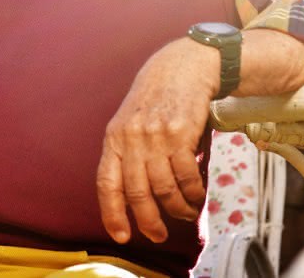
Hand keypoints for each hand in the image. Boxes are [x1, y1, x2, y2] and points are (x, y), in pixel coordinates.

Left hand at [96, 39, 217, 243]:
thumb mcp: (129, 121)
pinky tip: (197, 196)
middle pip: (138, 193)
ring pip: (164, 188)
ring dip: (177, 208)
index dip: (112, 213)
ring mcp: (155, 136)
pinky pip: (186, 176)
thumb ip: (126, 152)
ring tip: (184, 212)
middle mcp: (131, 139)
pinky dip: (193, 192)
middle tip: (157, 235)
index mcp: (113, 138)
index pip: (107, 183)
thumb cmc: (155, 99)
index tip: (121, 235)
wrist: (182, 67)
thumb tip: (130, 196)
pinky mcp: (180, 134)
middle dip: (148, 221)